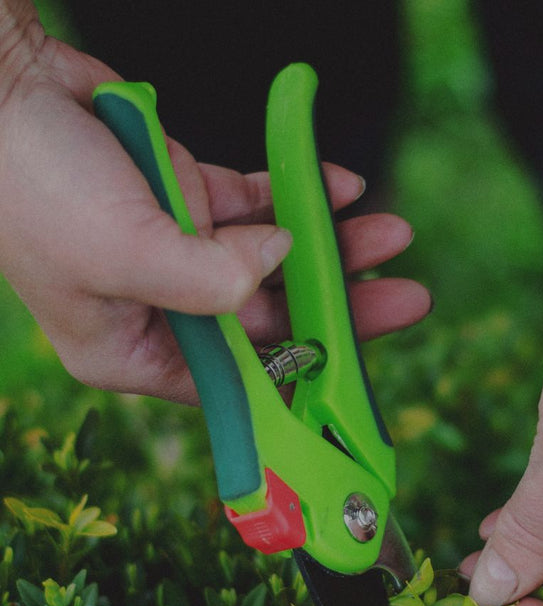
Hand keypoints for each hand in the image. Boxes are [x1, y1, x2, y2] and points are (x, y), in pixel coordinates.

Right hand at [0, 5, 430, 401]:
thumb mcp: (119, 253)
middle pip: (270, 319)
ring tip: (391, 233)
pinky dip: (298, 193)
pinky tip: (342, 187)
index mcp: (137, 351)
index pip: (236, 381)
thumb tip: (279, 262)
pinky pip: (259, 203)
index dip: (301, 379)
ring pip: (274, 258)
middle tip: (405, 297)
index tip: (360, 373)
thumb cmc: (29, 185)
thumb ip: (208, 281)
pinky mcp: (190, 199)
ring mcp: (181, 250)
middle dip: (338, 305)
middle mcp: (165, 309)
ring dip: (332, 245)